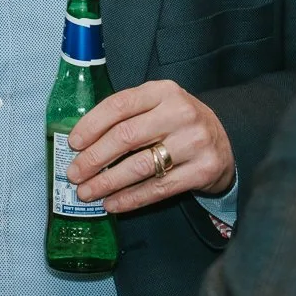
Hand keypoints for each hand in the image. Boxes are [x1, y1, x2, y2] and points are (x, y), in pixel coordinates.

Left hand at [64, 79, 234, 213]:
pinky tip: (111, 204)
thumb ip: (126, 116)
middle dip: (94, 158)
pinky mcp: (202, 171)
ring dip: (107, 182)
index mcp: (163, 91)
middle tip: (74, 173)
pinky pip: (158, 188)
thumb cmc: (176, 123)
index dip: (91, 125)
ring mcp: (194, 142)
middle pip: (126, 136)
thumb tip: (81, 142)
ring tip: (87, 192)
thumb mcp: (156, 105)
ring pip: (140, 166)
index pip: (119, 105)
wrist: (222, 141)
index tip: (73, 144)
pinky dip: (130, 199)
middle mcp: (180, 113)